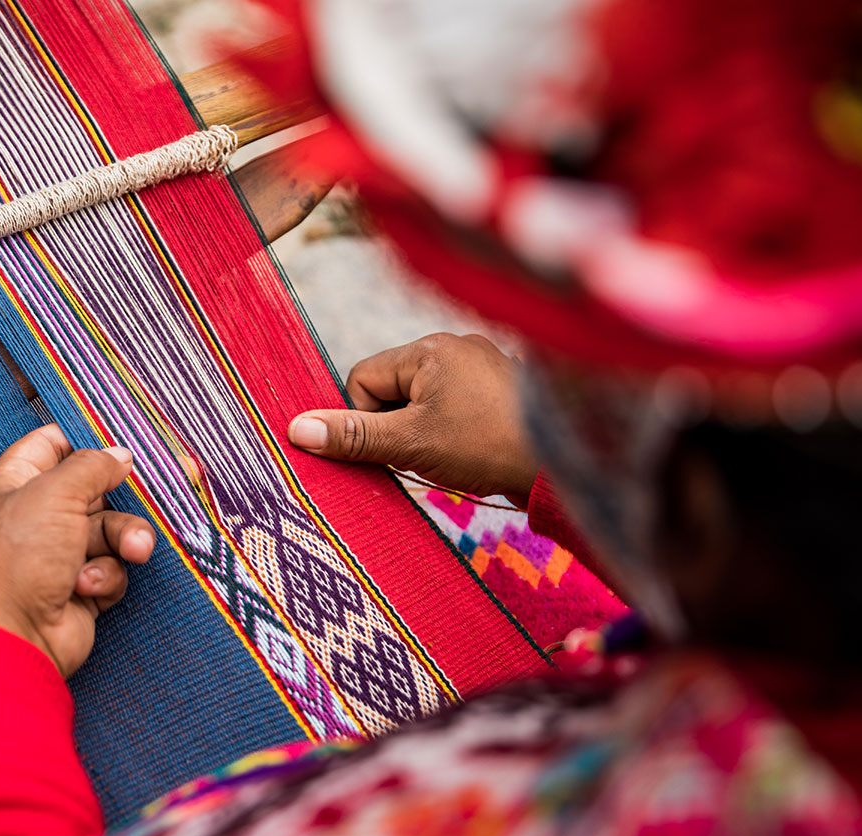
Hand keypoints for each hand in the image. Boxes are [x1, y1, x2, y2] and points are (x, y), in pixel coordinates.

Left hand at [0, 424, 156, 677]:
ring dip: (123, 539)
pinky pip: (110, 569)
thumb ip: (92, 466)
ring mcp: (55, 555)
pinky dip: (105, 576)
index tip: (122, 443)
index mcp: (13, 483)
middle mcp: (33, 516)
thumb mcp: (56, 492)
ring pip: (110, 531)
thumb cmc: (17, 557)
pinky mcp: (78, 589)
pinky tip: (85, 587)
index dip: (85, 440)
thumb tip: (120, 455)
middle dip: (121, 498)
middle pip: (92, 490)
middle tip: (149, 495)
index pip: (51, 445)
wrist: (12, 637)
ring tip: (132, 551)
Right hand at [288, 333, 538, 507]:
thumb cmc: (487, 445)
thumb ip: (353, 435)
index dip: (365, 419)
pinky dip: (451, 431)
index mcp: (429, 348)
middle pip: (392, 388)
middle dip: (397, 426)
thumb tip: (297, 430)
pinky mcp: (501, 389)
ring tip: (452, 454)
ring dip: (423, 432)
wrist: (564, 464)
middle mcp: (455, 346)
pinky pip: (453, 405)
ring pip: (422, 400)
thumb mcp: (411, 443)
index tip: (393, 446)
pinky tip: (472, 450)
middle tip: (424, 453)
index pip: (363, 378)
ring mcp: (482, 365)